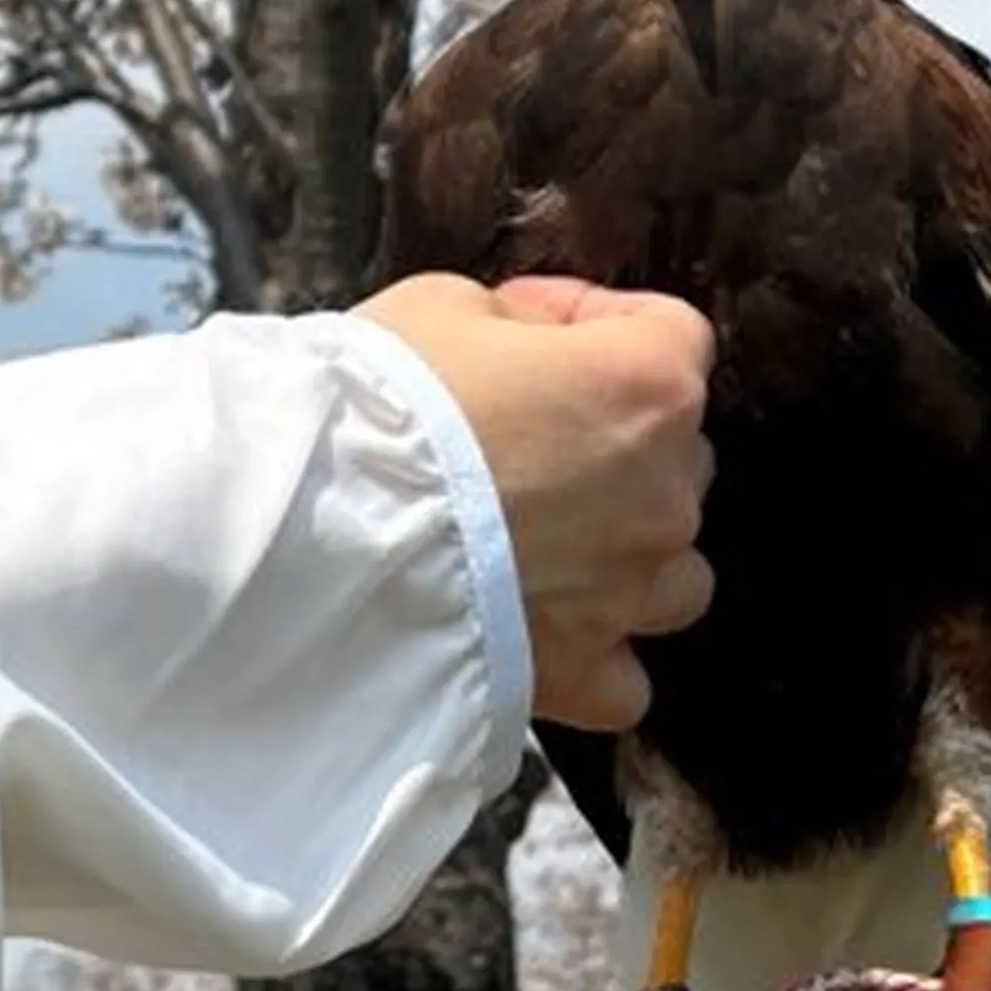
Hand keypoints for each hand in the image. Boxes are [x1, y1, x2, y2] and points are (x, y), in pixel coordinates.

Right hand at [357, 271, 713, 735]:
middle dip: (611, 447)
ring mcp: (629, 592)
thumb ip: (516, 322)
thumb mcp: (441, 307)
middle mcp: (662, 493)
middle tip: (519, 442)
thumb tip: (527, 347)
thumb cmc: (377, 410)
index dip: (599, 327)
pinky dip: (597, 661)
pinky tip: (549, 638)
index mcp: (644, 386)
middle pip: (677, 460)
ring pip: (676, 577)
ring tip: (550, 551)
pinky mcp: (578, 673)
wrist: (313, 533)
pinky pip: (624, 684)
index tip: (536, 337)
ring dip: (626, 559)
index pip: (669, 336)